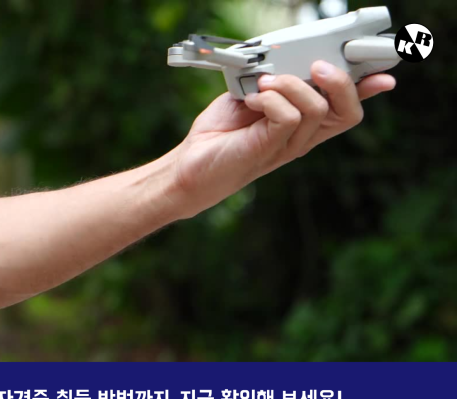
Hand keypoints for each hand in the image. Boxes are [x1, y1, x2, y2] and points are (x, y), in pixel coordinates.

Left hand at [168, 60, 395, 217]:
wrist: (189, 167)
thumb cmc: (218, 134)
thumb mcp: (250, 96)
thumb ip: (274, 81)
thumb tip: (289, 59)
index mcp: (302, 124)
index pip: (345, 108)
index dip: (367, 90)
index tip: (382, 74)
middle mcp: (302, 137)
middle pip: (347, 112)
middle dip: (340, 81)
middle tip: (315, 65)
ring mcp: (288, 146)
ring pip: (317, 109)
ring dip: (290, 84)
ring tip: (263, 83)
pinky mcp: (269, 148)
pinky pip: (288, 116)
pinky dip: (271, 98)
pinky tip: (252, 98)